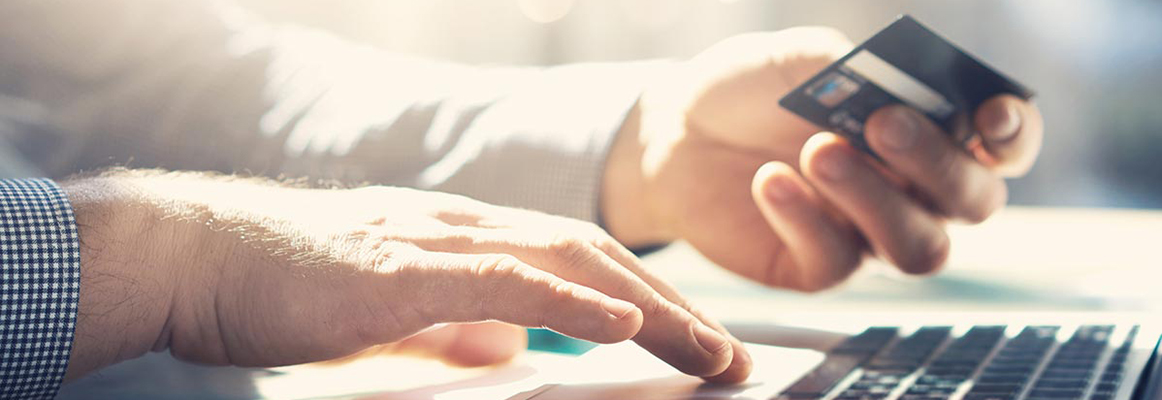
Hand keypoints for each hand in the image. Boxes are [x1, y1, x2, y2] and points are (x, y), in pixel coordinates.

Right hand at [61, 172, 750, 381]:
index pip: (577, 261)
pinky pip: (501, 280)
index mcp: (463, 238)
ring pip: (565, 262)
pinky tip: (618, 322)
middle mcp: (463, 228)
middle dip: (670, 306)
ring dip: (644, 307)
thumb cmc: (285, 286)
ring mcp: (435, 241)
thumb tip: (508, 352)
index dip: (644, 298)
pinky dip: (567, 299)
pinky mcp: (401, 270)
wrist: (198, 256)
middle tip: (729, 354)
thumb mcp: (390, 315)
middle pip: (593, 257)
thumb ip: (452, 331)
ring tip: (704, 348)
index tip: (693, 339)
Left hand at [602, 27, 1043, 289]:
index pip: (1005, 144)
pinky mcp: (820, 267)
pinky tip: (769, 181)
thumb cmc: (751, 89)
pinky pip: (838, 261)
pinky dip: (806, 218)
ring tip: (818, 151)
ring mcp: (872, 234)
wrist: (675, 132)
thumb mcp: (801, 60)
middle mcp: (917, 190)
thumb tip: (900, 88)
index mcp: (932, 129)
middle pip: (974, 202)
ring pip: (919, 247)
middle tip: (882, 124)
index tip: (989, 115)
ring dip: (876, 199)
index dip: (1013, 134)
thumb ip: (858, 70)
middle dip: (937, 162)